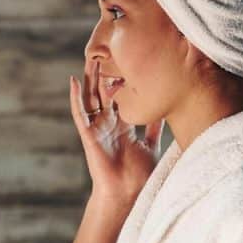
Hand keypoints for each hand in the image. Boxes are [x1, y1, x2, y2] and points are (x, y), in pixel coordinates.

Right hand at [70, 59, 165, 205]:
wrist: (128, 194)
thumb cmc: (140, 176)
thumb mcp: (153, 145)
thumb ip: (156, 128)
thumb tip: (169, 111)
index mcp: (123, 125)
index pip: (122, 96)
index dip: (123, 78)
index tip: (129, 58)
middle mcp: (108, 124)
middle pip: (105, 91)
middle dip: (106, 71)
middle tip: (109, 48)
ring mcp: (97, 128)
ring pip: (91, 97)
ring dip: (90, 78)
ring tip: (90, 56)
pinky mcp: (88, 135)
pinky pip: (79, 113)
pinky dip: (75, 97)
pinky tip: (73, 80)